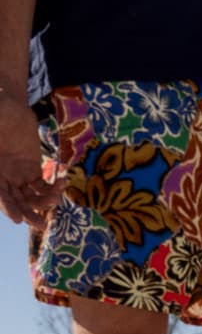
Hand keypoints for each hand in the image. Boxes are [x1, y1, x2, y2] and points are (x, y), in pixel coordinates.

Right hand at [0, 92, 63, 227]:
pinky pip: (43, 186)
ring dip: (44, 202)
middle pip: (15, 202)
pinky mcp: (32, 172)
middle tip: (41, 225)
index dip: (7, 207)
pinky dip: (53, 188)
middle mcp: (2, 179)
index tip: (17, 219)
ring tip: (56, 200)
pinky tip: (63, 184)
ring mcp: (17, 177)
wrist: (11, 108)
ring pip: (30, 197)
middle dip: (28, 214)